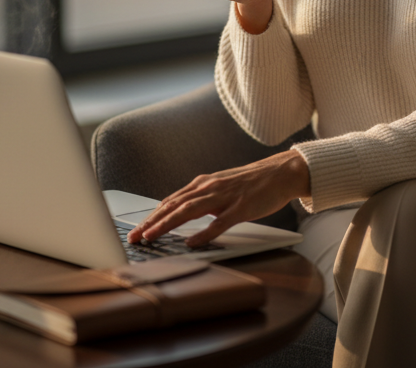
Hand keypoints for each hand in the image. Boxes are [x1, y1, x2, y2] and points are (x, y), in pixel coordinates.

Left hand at [127, 150, 310, 247]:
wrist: (281, 172)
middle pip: (173, 205)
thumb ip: (202, 199)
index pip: (170, 201)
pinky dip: (203, 233)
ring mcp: (225, 197)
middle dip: (151, 222)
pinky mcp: (241, 207)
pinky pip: (219, 222)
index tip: (137, 230)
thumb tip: (180, 213)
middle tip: (134, 237)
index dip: (151, 216)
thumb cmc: (252, 183)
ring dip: (167, 224)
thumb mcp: (221, 188)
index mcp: (203, 184)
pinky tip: (191, 242)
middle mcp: (209, 188)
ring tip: (151, 237)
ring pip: (189, 211)